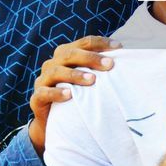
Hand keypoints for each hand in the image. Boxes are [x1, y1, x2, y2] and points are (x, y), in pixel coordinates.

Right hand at [28, 35, 120, 153]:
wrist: (55, 123)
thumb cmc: (78, 97)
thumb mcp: (89, 81)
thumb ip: (101, 70)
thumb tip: (129, 61)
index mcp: (66, 54)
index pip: (84, 43)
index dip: (101, 43)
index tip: (119, 48)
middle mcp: (53, 64)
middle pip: (70, 54)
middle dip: (91, 58)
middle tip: (109, 65)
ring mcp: (43, 80)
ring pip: (56, 71)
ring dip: (75, 75)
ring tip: (92, 80)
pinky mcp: (36, 98)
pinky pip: (44, 93)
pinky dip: (56, 93)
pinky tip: (69, 95)